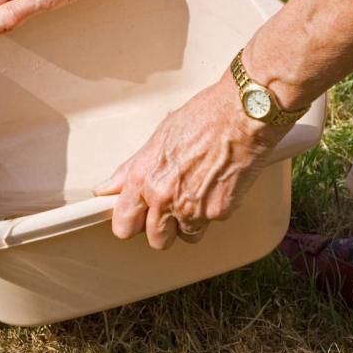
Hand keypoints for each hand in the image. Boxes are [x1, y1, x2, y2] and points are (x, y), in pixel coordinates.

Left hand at [94, 77, 289, 248]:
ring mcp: (191, 208)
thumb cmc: (206, 116)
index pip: (124, 224)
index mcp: (143, 177)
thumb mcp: (158, 138)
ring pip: (185, 236)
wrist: (243, 113)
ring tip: (198, 193)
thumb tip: (108, 188)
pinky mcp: (218, 212)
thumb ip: (132, 169)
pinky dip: (214, 211)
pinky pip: (211, 224)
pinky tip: (217, 186)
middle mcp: (163, 196)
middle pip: (155, 240)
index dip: (132, 223)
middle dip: (163, 229)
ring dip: (190, 223)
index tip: (138, 219)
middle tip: (171, 209)